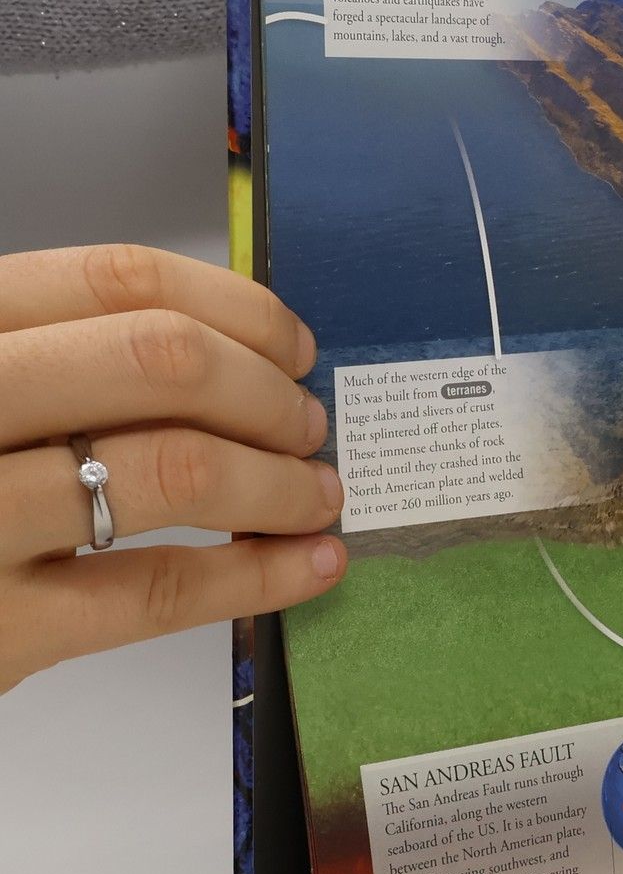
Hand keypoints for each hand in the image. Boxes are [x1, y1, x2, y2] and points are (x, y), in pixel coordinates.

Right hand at [0, 245, 345, 693]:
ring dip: (279, 483)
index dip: (235, 310)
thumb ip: (56, 361)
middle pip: (159, 363)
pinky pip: (158, 592)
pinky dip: (258, 575)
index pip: (114, 281)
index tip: (291, 348)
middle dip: (266, 395)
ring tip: (316, 497)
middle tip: (306, 428)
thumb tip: (229, 355)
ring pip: (175, 472)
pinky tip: (307, 566)